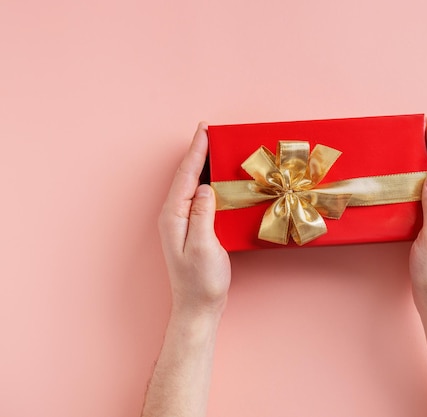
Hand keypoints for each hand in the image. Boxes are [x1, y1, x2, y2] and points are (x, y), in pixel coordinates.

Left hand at [158, 123, 230, 316]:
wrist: (197, 306)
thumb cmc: (201, 282)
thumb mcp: (205, 248)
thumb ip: (203, 215)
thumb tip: (206, 187)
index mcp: (174, 216)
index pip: (186, 176)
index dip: (196, 152)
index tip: (204, 130)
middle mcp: (174, 215)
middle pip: (185, 176)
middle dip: (197, 152)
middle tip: (210, 131)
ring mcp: (181, 221)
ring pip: (191, 184)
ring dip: (202, 164)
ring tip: (214, 147)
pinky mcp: (191, 228)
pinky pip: (197, 196)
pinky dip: (206, 181)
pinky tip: (216, 177)